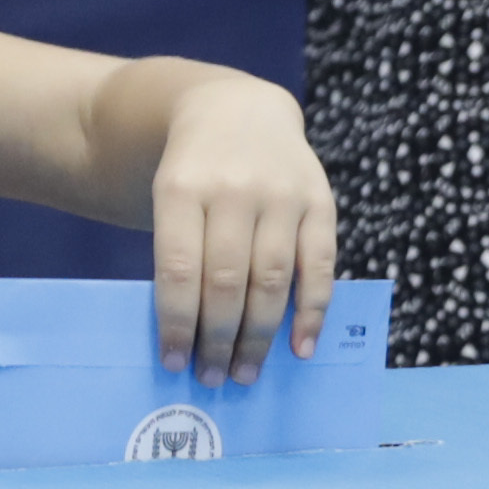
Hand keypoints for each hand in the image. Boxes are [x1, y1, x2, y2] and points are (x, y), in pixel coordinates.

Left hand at [146, 77, 341, 379]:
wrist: (237, 110)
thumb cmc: (193, 174)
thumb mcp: (168, 198)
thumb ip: (179, 253)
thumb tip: (188, 338)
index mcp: (182, 187)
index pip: (181, 268)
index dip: (178, 322)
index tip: (174, 362)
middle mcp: (234, 187)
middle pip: (228, 280)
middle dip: (219, 338)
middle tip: (213, 377)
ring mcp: (282, 192)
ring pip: (273, 278)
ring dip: (260, 335)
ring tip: (246, 372)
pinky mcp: (320, 199)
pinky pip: (320, 265)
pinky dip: (312, 312)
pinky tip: (301, 347)